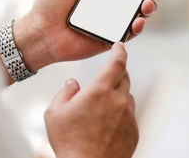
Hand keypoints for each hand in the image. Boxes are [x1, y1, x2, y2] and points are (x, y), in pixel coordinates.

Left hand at [13, 0, 166, 70]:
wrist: (40, 33)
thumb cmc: (47, 4)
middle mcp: (109, 3)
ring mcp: (111, 21)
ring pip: (138, 14)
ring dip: (149, 7)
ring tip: (148, 2)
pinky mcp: (109, 38)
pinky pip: (128, 33)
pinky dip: (137, 27)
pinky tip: (138, 21)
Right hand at [44, 43, 137, 157]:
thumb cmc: (69, 143)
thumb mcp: (55, 113)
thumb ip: (65, 92)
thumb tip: (73, 84)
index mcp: (99, 91)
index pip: (117, 62)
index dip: (120, 50)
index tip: (120, 45)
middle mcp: (118, 100)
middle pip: (124, 77)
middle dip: (117, 72)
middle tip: (106, 76)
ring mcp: (129, 116)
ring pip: (127, 97)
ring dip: (117, 95)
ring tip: (100, 107)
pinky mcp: (134, 131)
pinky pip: (129, 115)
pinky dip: (120, 113)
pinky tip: (105, 124)